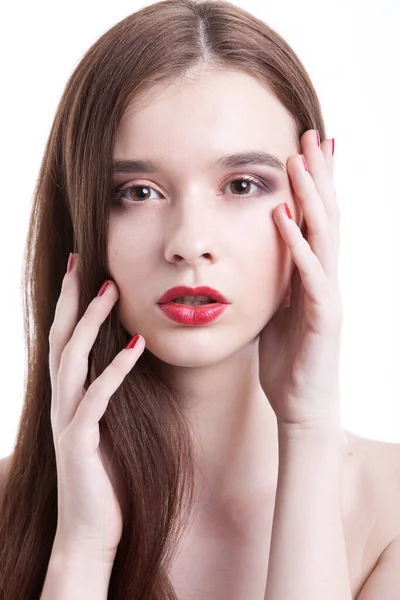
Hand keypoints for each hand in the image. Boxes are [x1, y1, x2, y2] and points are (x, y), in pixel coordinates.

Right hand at [49, 253, 144, 563]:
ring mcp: (67, 421)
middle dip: (69, 299)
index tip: (80, 271)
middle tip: (81, 262)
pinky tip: (136, 346)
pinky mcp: (80, 441)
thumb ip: (107, 396)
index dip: (69, 305)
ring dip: (90, 322)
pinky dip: (116, 370)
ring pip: (73, 360)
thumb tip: (126, 362)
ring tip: (110, 290)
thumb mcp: (106, 428)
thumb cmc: (103, 479)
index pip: (65, 341)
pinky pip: (97, 397)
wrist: (88, 532)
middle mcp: (62, 403)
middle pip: (61, 339)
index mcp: (69, 398)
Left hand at [258, 130, 342, 429]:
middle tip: (310, 132)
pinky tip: (283, 214)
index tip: (304, 146)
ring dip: (312, 196)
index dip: (313, 183)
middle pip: (327, 217)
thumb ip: (277, 281)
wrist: (302, 407)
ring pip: (325, 236)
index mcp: (314, 276)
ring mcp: (328, 296)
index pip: (316, 220)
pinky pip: (310, 274)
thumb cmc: (288, 361)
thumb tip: (264, 255)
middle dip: (319, 175)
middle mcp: (327, 279)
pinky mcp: (323, 318)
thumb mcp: (277, 311)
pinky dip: (297, 242)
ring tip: (300, 158)